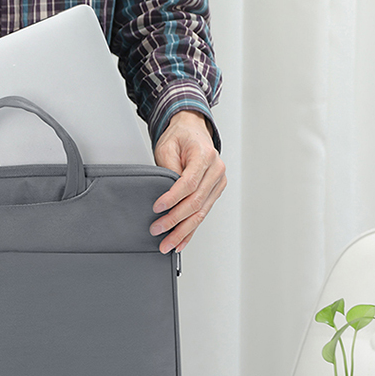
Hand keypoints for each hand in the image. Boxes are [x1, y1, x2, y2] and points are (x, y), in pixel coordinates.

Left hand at [149, 110, 226, 253]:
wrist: (193, 131)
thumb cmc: (180, 137)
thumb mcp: (167, 146)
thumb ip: (167, 168)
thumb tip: (164, 193)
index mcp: (205, 156)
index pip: (189, 183)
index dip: (172, 198)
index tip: (157, 207)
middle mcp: (216, 171)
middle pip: (196, 202)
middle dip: (175, 220)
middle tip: (157, 229)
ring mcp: (217, 183)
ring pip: (201, 213)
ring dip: (182, 231)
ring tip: (167, 244)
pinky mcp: (214, 192)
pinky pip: (203, 214)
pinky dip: (191, 230)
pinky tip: (181, 242)